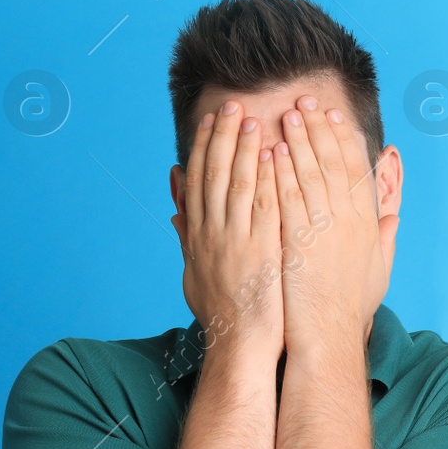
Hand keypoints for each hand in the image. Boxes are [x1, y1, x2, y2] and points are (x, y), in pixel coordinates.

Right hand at [171, 100, 283, 361]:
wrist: (241, 344)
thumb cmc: (224, 312)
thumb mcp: (194, 271)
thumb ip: (186, 235)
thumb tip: (175, 205)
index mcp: (198, 234)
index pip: (198, 180)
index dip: (204, 147)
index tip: (211, 119)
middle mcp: (212, 232)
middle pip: (214, 173)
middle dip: (222, 135)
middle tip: (230, 104)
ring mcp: (235, 240)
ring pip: (236, 183)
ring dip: (243, 148)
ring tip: (251, 117)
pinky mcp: (261, 249)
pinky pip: (262, 206)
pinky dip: (264, 177)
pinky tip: (272, 154)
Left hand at [273, 95, 396, 359]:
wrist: (327, 335)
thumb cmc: (351, 308)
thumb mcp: (379, 270)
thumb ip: (385, 238)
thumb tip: (393, 216)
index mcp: (367, 223)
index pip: (356, 170)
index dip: (343, 139)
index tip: (333, 116)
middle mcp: (347, 220)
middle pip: (332, 162)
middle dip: (317, 128)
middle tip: (305, 102)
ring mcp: (322, 229)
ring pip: (309, 174)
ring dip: (297, 141)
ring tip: (285, 114)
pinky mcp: (297, 240)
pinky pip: (287, 198)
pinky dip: (279, 172)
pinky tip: (269, 151)